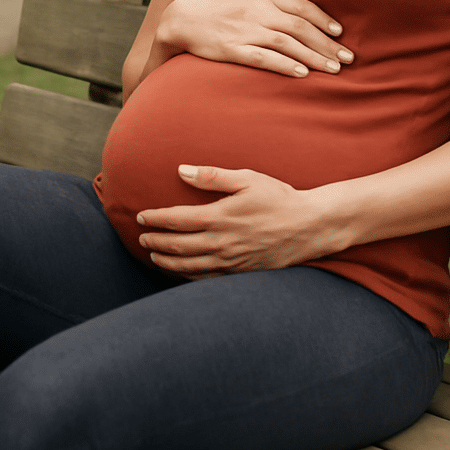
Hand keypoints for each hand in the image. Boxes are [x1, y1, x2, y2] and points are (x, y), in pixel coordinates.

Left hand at [135, 165, 345, 277]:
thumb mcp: (247, 179)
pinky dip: (187, 276)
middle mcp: (220, 242)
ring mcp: (230, 261)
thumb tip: (181, 171)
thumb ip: (212, 176)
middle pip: (176, 246)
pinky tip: (180, 272)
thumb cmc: (279, 198)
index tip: (140, 217)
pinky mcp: (240, 272)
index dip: (154, 219)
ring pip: (188, 266)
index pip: (175, 220)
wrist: (310, 226)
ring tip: (154, 257)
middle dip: (155, 243)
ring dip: (166, 262)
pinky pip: (206, 278)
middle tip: (142, 239)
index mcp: (219, 217)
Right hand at [155, 0, 352, 77]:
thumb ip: (271, 3)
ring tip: (333, 70)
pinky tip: (302, 73)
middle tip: (348, 59)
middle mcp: (256, 11)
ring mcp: (244, 30)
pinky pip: (263, 57)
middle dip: (327, 44)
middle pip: (301, 27)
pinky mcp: (231, 49)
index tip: (341, 33)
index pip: (302, 7)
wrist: (180, 18)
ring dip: (314, 57)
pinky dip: (285, 65)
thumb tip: (301, 16)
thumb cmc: (216, 8)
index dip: (324, 20)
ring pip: (288, 43)